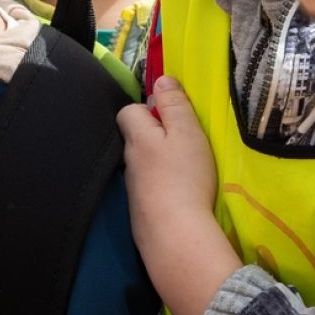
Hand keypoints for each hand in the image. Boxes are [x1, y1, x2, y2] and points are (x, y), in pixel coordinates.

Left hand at [121, 76, 238, 314]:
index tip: (171, 117)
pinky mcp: (140, 212)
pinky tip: (181, 197)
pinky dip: (162, 189)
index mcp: (138, 137)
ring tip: (186, 172)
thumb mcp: (187, 133)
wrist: (174, 235)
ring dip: (160, 164)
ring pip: (143, 165)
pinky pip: (150, 190)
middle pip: (136, 139)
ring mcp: (132, 188)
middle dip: (156, 137)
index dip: (147, 108)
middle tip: (185, 145)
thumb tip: (161, 79)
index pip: (128, 111)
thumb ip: (174, 105)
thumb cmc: (184, 176)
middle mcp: (129, 160)